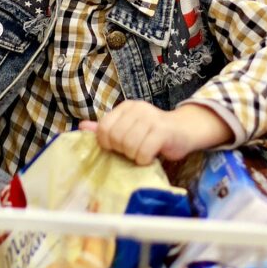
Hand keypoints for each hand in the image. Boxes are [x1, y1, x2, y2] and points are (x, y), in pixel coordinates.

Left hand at [80, 101, 231, 165]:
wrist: (184, 131)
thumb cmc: (153, 133)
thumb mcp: (129, 128)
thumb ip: (107, 128)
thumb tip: (82, 127)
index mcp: (126, 107)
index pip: (104, 128)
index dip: (107, 143)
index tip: (118, 148)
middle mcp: (137, 109)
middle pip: (116, 138)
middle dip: (123, 151)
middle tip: (134, 152)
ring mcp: (150, 118)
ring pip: (129, 146)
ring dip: (135, 156)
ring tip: (143, 153)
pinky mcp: (162, 131)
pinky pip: (143, 152)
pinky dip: (145, 160)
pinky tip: (150, 157)